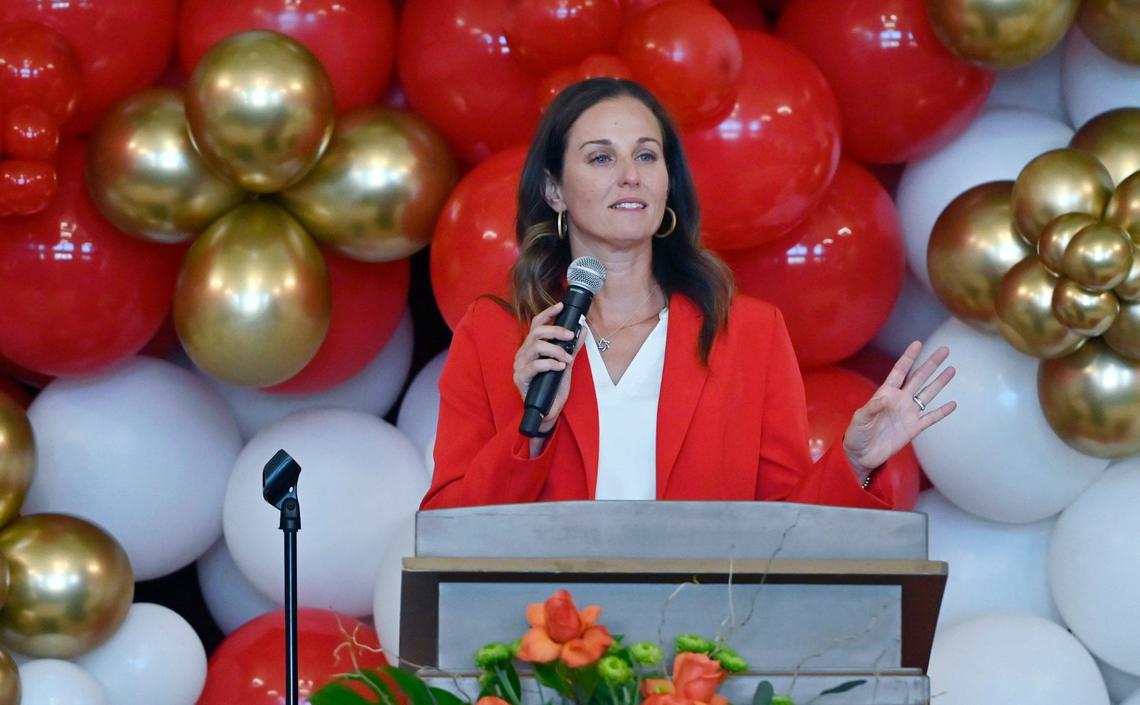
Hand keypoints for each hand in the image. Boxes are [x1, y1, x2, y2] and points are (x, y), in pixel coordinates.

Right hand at [513, 301, 581, 433]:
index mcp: (532, 348)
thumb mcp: (566, 364)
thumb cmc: (553, 388)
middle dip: (556, 331)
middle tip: (570, 336)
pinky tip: (559, 367)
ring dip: (556, 350)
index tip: (561, 306)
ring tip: (567, 359)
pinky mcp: (520, 378)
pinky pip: (535, 365)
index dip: (548, 313)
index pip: (537, 324)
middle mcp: (523, 354)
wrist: (548, 412)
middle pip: (536, 332)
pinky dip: (550, 363)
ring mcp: (520, 366)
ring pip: (536, 346)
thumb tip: (582, 330)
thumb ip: (572, 348)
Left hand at [842, 341, 956, 478]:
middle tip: (944, 350)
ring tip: (952, 369)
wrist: (862, 455)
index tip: (918, 343)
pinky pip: (931, 418)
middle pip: (919, 378)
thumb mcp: (860, 419)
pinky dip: (942, 411)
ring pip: (928, 394)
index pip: (900, 371)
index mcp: (885, 393)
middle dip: (931, 364)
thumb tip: (885, 399)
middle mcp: (900, 400)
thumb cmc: (857, 434)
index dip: (909, 357)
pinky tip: (953, 404)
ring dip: (940, 382)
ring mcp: (908, 413)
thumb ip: (872, 408)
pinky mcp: (914, 428)